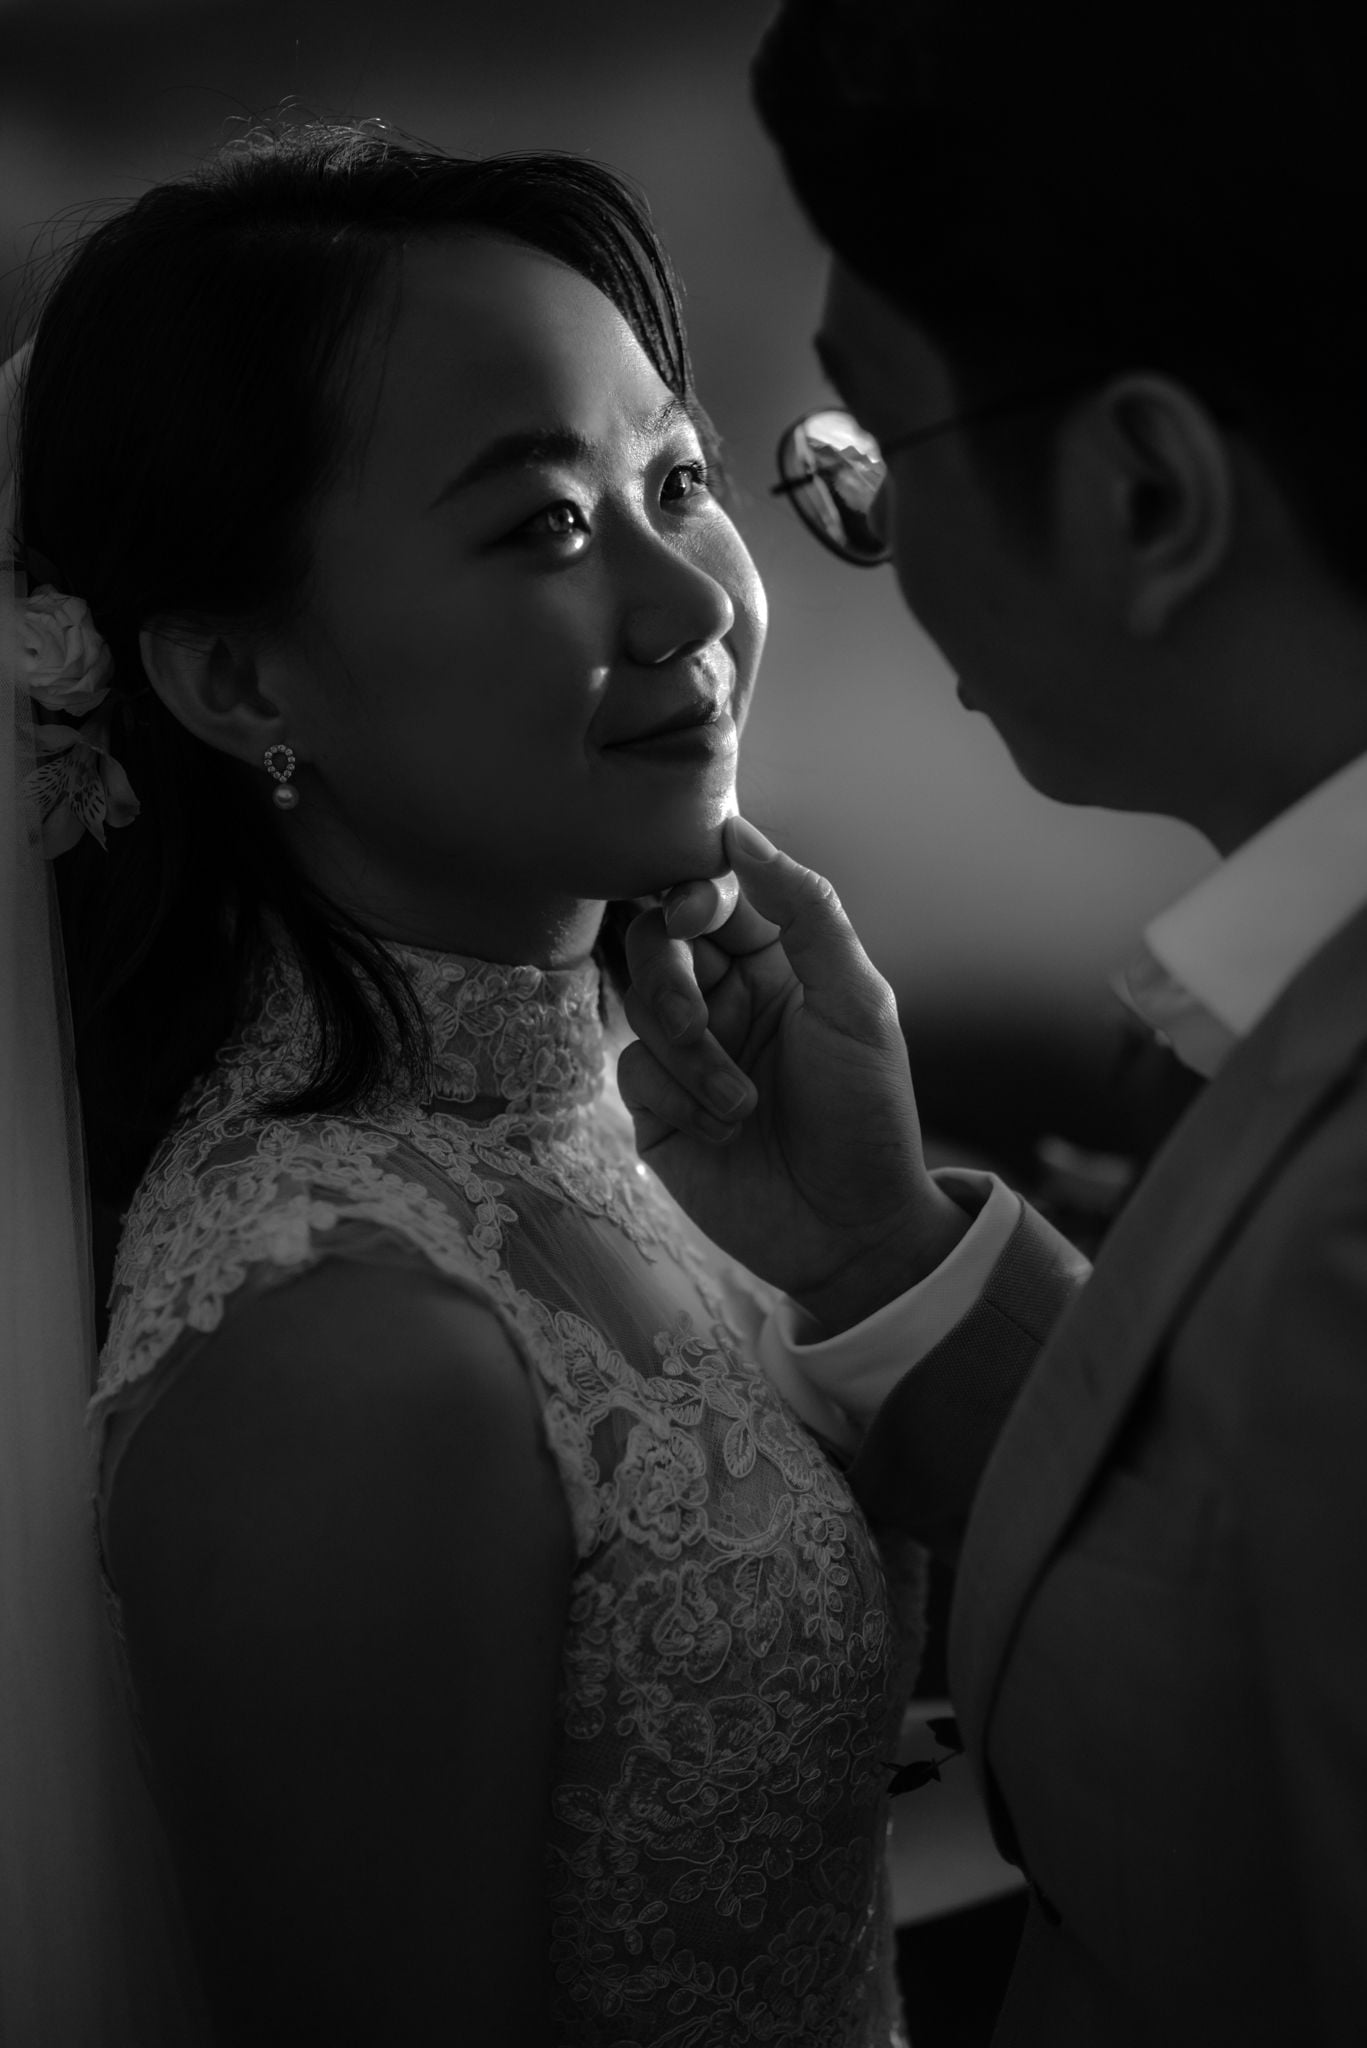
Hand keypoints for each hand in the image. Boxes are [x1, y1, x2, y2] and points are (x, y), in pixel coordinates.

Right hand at [618, 816, 969, 1334]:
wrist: (851, 1231)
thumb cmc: (869, 1114)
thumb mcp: (857, 1002)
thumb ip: (806, 910)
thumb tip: (738, 832)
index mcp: (777, 962)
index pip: (714, 895)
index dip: (694, 895)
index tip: (700, 912)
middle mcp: (726, 997)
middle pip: (656, 942)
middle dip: (674, 980)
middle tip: (707, 1022)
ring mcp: (687, 1053)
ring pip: (640, 1008)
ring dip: (691, 1057)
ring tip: (744, 1105)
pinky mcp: (657, 1108)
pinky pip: (633, 1071)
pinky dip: (680, 1100)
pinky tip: (726, 1133)